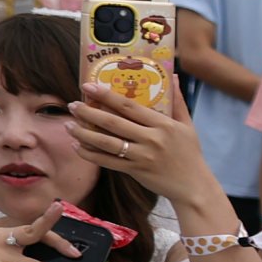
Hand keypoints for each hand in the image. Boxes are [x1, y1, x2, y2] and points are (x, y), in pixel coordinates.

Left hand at [74, 82, 225, 221]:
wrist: (194, 186)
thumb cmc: (189, 153)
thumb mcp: (187, 125)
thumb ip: (177, 101)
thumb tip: (171, 76)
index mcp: (163, 124)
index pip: (130, 106)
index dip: (107, 96)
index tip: (88, 86)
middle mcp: (152, 139)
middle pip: (113, 123)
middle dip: (89, 112)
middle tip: (72, 104)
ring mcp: (142, 156)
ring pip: (106, 142)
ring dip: (84, 132)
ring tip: (68, 124)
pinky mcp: (135, 171)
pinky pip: (107, 161)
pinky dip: (90, 154)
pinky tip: (77, 146)